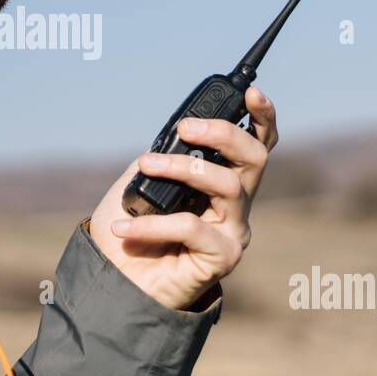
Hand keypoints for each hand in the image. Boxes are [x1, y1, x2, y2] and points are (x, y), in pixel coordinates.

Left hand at [87, 88, 277, 310]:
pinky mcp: (223, 257)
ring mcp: (233, 230)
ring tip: (146, 166)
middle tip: (186, 129)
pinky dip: (155, 222)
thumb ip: (164, 155)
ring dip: (184, 168)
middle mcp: (235, 203)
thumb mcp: (143, 180)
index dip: (262, 116)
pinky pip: (193, 226)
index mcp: (221, 179)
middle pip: (255, 157)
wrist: (114, 282)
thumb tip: (176, 138)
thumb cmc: (129, 229)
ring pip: (227, 184)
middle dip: (223, 134)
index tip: (252, 93)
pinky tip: (126, 227)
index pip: (254, 143)